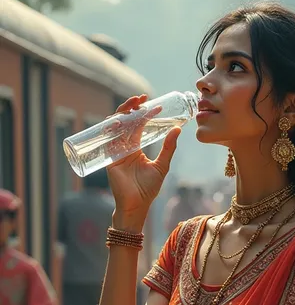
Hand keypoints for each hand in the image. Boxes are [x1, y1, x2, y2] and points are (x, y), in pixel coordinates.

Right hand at [107, 95, 180, 217]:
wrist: (136, 205)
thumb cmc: (148, 189)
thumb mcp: (161, 165)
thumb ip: (169, 148)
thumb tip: (177, 129)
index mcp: (135, 147)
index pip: (138, 124)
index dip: (144, 113)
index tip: (155, 105)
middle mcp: (124, 146)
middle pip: (125, 121)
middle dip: (131, 107)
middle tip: (142, 98)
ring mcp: (115, 151)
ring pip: (115, 127)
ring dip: (122, 113)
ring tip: (133, 105)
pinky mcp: (109, 158)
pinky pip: (108, 140)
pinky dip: (111, 129)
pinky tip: (118, 121)